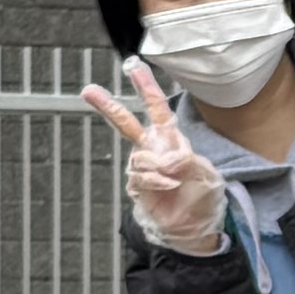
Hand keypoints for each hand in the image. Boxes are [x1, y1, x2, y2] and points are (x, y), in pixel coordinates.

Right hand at [84, 60, 227, 251]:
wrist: (194, 227)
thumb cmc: (203, 196)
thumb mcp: (206, 173)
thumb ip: (187, 159)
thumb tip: (165, 158)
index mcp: (170, 139)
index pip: (157, 108)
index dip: (146, 87)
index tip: (134, 66)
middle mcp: (152, 150)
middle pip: (126, 123)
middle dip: (107, 106)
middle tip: (87, 91)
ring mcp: (143, 169)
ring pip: (138, 156)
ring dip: (158, 167)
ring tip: (175, 179)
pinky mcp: (137, 187)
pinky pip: (140, 177)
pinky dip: (157, 181)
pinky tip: (169, 186)